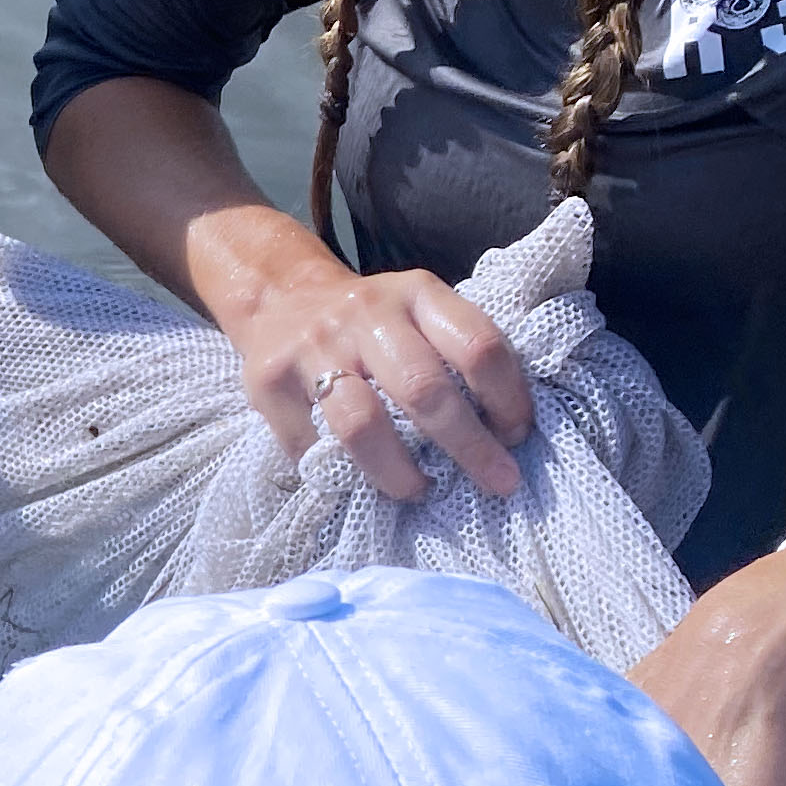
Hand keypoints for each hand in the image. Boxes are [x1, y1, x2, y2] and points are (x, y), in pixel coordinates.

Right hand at [198, 222, 532, 502]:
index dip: (507, 397)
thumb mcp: (420, 311)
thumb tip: (504, 433)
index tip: (516, 435)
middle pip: (425, 389)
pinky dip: (339, 473)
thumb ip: (456, 353)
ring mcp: (315, 347)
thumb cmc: (373, 322)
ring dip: (398, 472)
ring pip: (362, 424)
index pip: (477, 345)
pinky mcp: (269, 383)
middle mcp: (367, 315)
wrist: (279, 297)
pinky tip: (357, 479)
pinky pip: (310, 445)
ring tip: (419, 491)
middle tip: (497, 483)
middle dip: (470, 447)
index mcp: (417, 294)